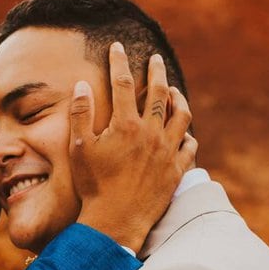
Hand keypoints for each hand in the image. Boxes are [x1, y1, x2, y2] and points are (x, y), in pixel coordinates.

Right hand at [71, 43, 196, 251]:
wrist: (116, 221)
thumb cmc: (93, 186)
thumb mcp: (79, 148)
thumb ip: (81, 114)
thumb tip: (81, 85)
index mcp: (125, 124)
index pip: (124, 83)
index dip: (119, 62)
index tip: (117, 48)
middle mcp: (151, 133)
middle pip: (159, 92)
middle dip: (156, 71)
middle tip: (155, 59)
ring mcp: (167, 151)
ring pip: (182, 114)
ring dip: (178, 98)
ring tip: (174, 90)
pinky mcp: (177, 170)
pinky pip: (190, 145)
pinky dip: (187, 134)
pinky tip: (184, 131)